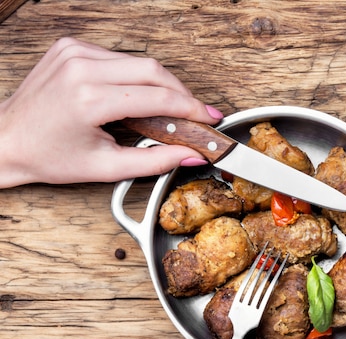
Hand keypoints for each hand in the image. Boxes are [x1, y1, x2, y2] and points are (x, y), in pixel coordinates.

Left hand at [0, 37, 220, 187]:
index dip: (191, 109)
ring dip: (162, 84)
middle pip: (153, 71)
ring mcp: (74, 52)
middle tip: (198, 114)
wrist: (7, 140)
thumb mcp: (107, 168)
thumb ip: (156, 161)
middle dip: (182, 94)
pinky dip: (137, 76)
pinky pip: (119, 57)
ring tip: (172, 109)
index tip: (209, 118)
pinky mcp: (71, 47)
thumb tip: (192, 155)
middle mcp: (81, 67)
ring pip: (139, 61)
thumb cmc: (49, 156)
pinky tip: (140, 96)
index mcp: (88, 98)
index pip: (157, 97)